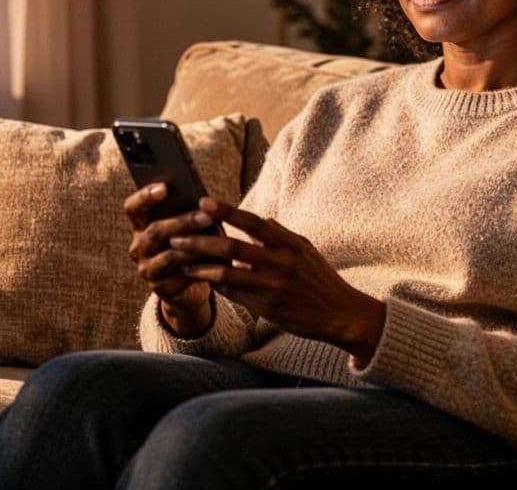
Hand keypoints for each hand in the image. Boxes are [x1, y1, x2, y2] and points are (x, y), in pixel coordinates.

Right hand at [124, 183, 213, 335]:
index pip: (133, 208)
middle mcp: (139, 247)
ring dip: (195, 246)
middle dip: (183, 222)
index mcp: (141, 225)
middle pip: (155, 231)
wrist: (188, 286)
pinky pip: (181, 276)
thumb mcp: (185, 227)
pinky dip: (201, 267)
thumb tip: (206, 200)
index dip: (145, 196)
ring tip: (217, 237)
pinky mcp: (161, 288)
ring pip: (170, 255)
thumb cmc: (189, 245)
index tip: (165, 187)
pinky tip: (219, 261)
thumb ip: (186, 213)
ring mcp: (147, 269)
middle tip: (207, 216)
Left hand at [169, 198, 386, 362]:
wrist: (340, 315)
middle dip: (201, 240)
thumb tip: (258, 219)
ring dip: (200, 265)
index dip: (226, 211)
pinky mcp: (267, 307)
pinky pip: (233, 293)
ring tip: (180, 259)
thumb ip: (280, 235)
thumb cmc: (321, 279)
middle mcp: (281, 263)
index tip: (202, 202)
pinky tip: (200, 277)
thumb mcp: (306, 250)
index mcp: (290, 244)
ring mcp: (273, 286)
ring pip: (227, 273)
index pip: (252, 222)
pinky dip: (215, 284)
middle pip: (233, 248)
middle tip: (176, 234)